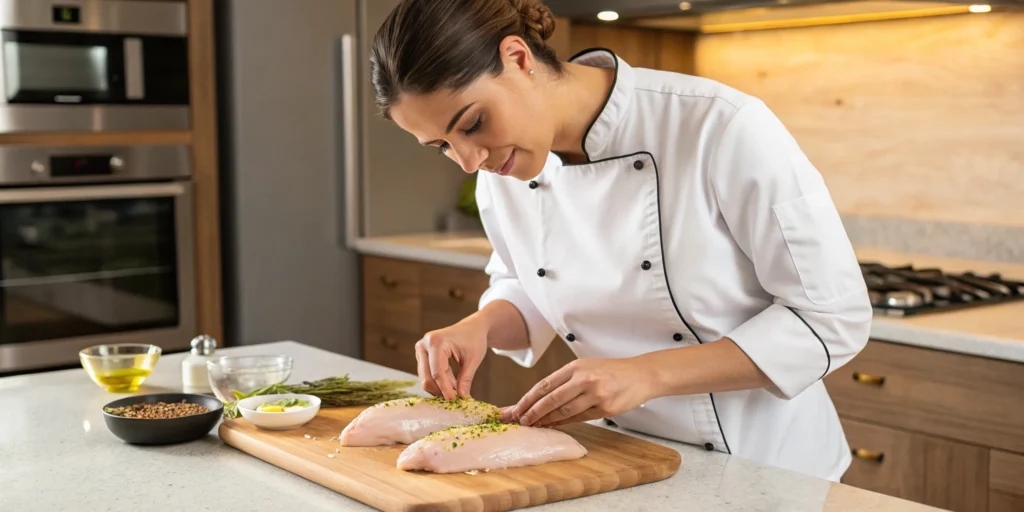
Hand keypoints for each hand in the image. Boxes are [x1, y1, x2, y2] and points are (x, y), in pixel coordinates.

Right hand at [415, 318, 488, 400]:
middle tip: (456, 398)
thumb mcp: (473, 360)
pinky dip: (439, 382)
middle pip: (427, 377)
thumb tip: (462, 397)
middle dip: (441, 390)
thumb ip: (466, 379)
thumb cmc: (474, 339)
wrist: (471, 328)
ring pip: (425, 378)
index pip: (437, 372)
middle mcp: (424, 345)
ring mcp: (421, 350)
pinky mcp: (422, 356)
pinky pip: (427, 374)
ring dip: (440, 387)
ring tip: (457, 389)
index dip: (445, 388)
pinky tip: (453, 384)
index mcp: (436, 341)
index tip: (454, 400)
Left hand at [502, 357, 655, 427]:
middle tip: (520, 421)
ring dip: (546, 420)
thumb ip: (565, 381)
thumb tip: (540, 398)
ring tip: (534, 426)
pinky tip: (553, 426)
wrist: (640, 375)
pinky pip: (579, 418)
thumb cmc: (610, 372)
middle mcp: (584, 379)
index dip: (528, 399)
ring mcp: (595, 394)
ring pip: (563, 411)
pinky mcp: (605, 408)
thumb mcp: (586, 367)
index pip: (544, 384)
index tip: (516, 408)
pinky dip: (563, 423)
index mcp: (575, 367)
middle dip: (532, 412)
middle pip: (550, 399)